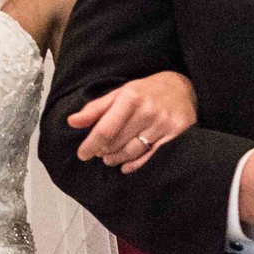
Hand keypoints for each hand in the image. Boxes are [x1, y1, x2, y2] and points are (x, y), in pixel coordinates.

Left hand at [69, 72, 198, 173]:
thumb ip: (95, 108)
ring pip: (133, 152)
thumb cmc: (146, 92)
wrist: (182, 87)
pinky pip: (151, 157)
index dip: (91, 145)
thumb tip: (71, 121)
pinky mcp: (178, 134)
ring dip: (117, 159)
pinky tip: (126, 165)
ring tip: (111, 158)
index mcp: (131, 97)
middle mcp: (148, 110)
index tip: (83, 154)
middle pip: (117, 143)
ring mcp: (164, 123)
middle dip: (104, 151)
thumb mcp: (120, 93)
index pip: (105, 129)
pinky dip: (135, 165)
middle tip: (100, 153)